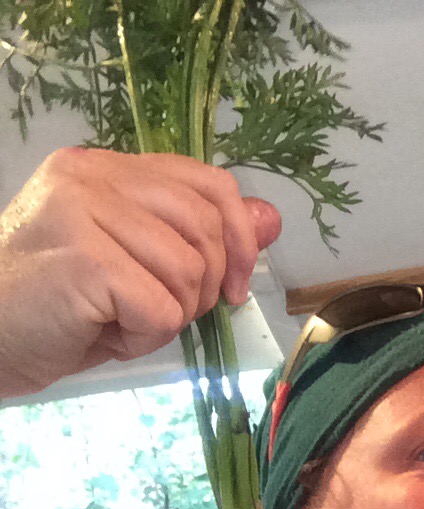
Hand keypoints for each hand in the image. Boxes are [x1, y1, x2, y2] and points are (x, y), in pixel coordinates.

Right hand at [0, 147, 280, 397]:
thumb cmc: (63, 305)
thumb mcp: (140, 263)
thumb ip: (200, 236)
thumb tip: (272, 219)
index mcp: (108, 168)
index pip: (209, 184)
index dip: (241, 236)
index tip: (237, 285)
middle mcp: (93, 177)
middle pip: (207, 227)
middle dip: (207, 286)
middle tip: (166, 312)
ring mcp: (83, 211)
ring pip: (189, 271)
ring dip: (170, 316)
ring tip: (122, 322)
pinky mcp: (84, 259)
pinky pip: (161, 308)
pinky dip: (146, 336)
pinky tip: (106, 333)